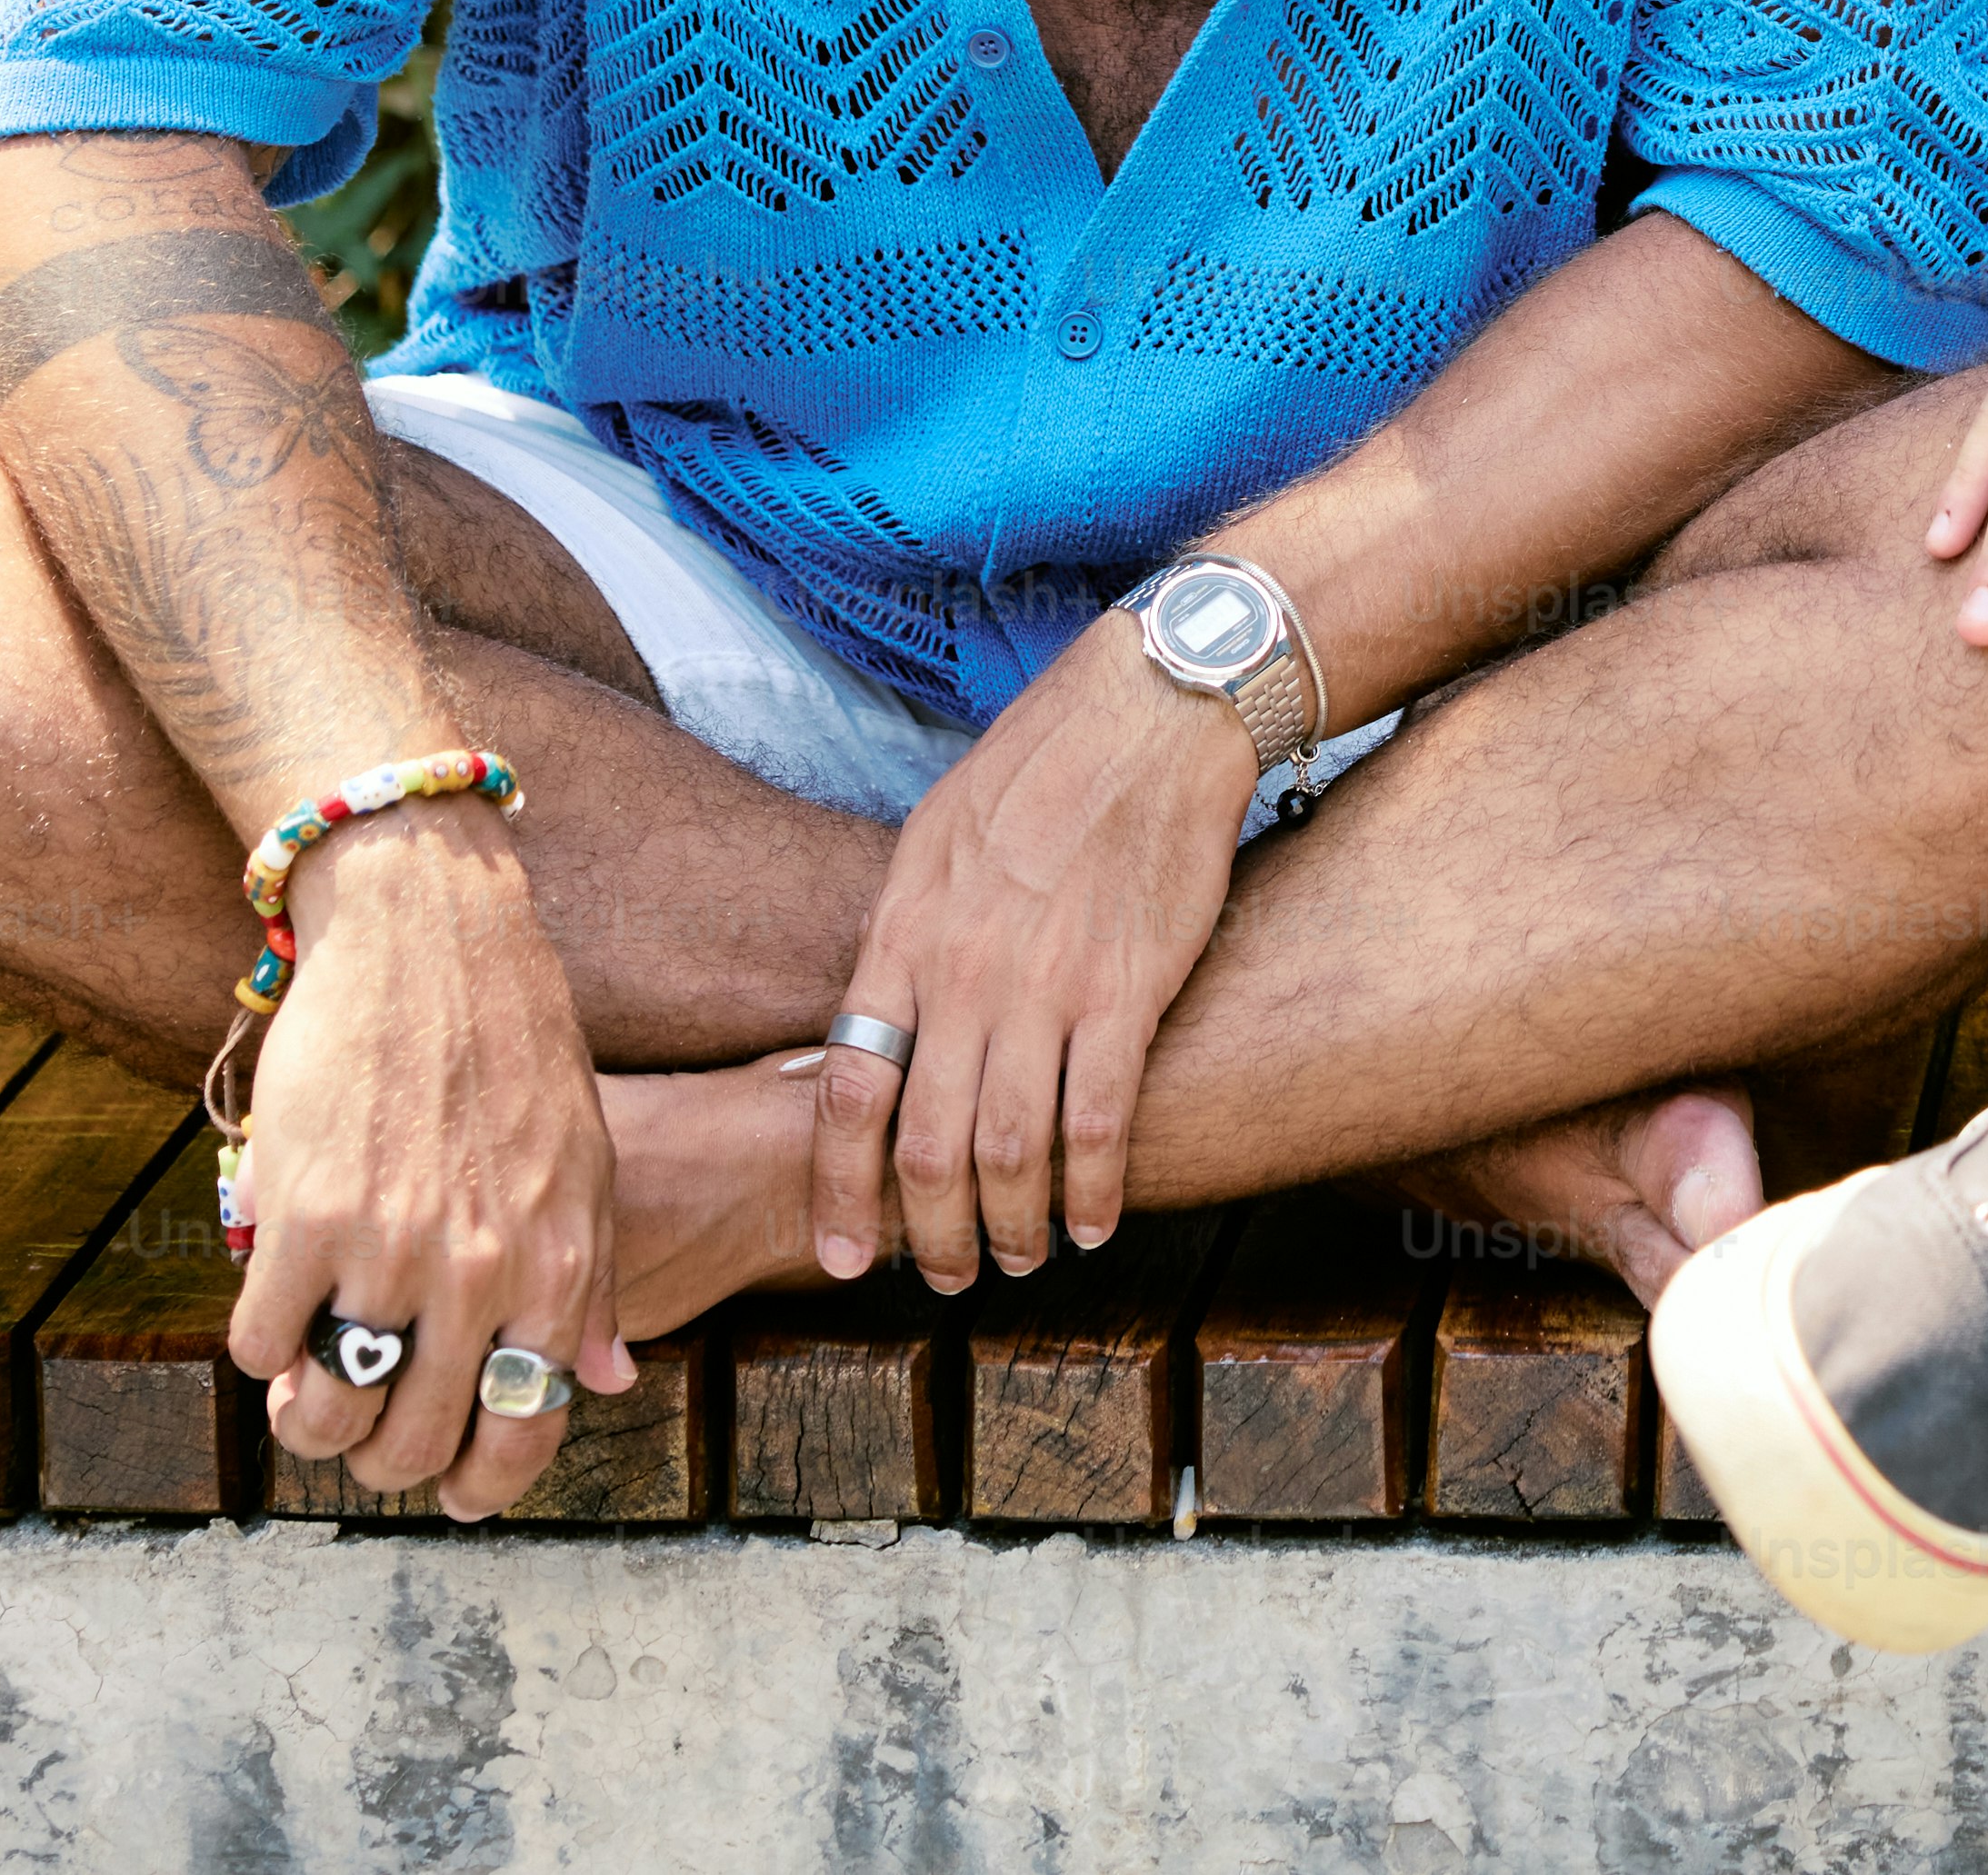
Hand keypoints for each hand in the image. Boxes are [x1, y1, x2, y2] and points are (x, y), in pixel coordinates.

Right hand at [216, 816, 632, 1520]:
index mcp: (559, 1264)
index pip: (523, 1432)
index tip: (449, 1494)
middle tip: (362, 1421)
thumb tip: (604, 1381)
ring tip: (308, 1381)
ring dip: (306, 1417)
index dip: (478, 1486)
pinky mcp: (302, 1216)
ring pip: (322, 1415)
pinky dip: (259, 1344)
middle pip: (409, 1444)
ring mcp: (389, 1247)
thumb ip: (593, 1280)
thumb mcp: (586, 1161)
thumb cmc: (513, 1045)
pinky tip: (277, 1304)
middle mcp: (480, 1270)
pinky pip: (257, 1345)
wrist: (429, 933)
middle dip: (377, 1457)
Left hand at [814, 618, 1254, 1291]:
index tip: (844, 1252)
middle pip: (924, 1144)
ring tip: (1017, 1258)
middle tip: (945, 1275)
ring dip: (1009, 1226)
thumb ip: (905, 941)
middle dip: (930, 1233)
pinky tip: (1091, 1222)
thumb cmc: (1041, 767)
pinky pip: (1099, 1121)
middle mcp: (963, 969)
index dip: (837, 1189)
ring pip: (1009, 1149)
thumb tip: (879, 1027)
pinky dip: (1090, 1190)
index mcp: (903, 932)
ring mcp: (1046, 983)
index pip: (846, 1090)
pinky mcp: (1129, 988)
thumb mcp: (934, 840)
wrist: (1150, 711)